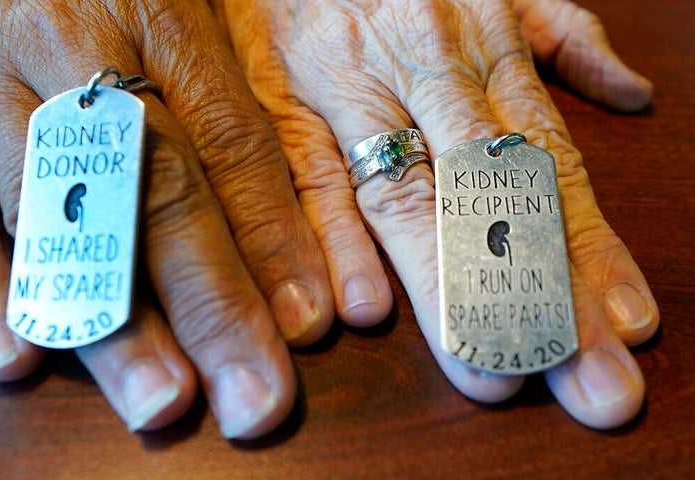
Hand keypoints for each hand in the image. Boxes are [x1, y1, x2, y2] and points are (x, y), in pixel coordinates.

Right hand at [0, 0, 335, 437]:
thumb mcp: (186, 4)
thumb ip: (224, 90)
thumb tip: (286, 215)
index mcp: (163, 16)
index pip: (233, 144)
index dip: (273, 238)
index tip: (307, 323)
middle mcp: (82, 53)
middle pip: (162, 195)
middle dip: (213, 306)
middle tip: (254, 397)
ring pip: (63, 216)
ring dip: (113, 319)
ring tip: (162, 398)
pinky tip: (17, 357)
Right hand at [221, 0, 658, 427]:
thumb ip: (563, 33)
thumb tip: (631, 92)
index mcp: (482, 48)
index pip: (546, 164)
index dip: (586, 247)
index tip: (623, 322)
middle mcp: (423, 76)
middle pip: (490, 198)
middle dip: (538, 293)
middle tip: (582, 378)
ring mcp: (351, 94)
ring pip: (407, 200)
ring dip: (450, 287)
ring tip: (490, 365)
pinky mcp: (283, 107)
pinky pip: (312, 179)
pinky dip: (338, 241)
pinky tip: (366, 308)